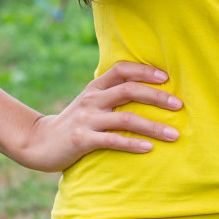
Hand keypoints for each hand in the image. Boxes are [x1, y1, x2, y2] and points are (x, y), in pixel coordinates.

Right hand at [15, 60, 181, 171]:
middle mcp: (92, 99)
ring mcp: (87, 119)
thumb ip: (112, 93)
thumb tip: (148, 88)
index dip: (145, 70)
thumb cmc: (75, 122)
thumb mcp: (90, 102)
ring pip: (126, 117)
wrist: (39, 142)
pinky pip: (112, 140)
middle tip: (179, 105)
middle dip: (157, 97)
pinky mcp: (82, 140)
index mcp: (95, 87)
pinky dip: (133, 144)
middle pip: (129, 90)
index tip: (166, 78)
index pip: (122, 69)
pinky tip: (149, 148)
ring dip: (153, 126)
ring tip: (174, 134)